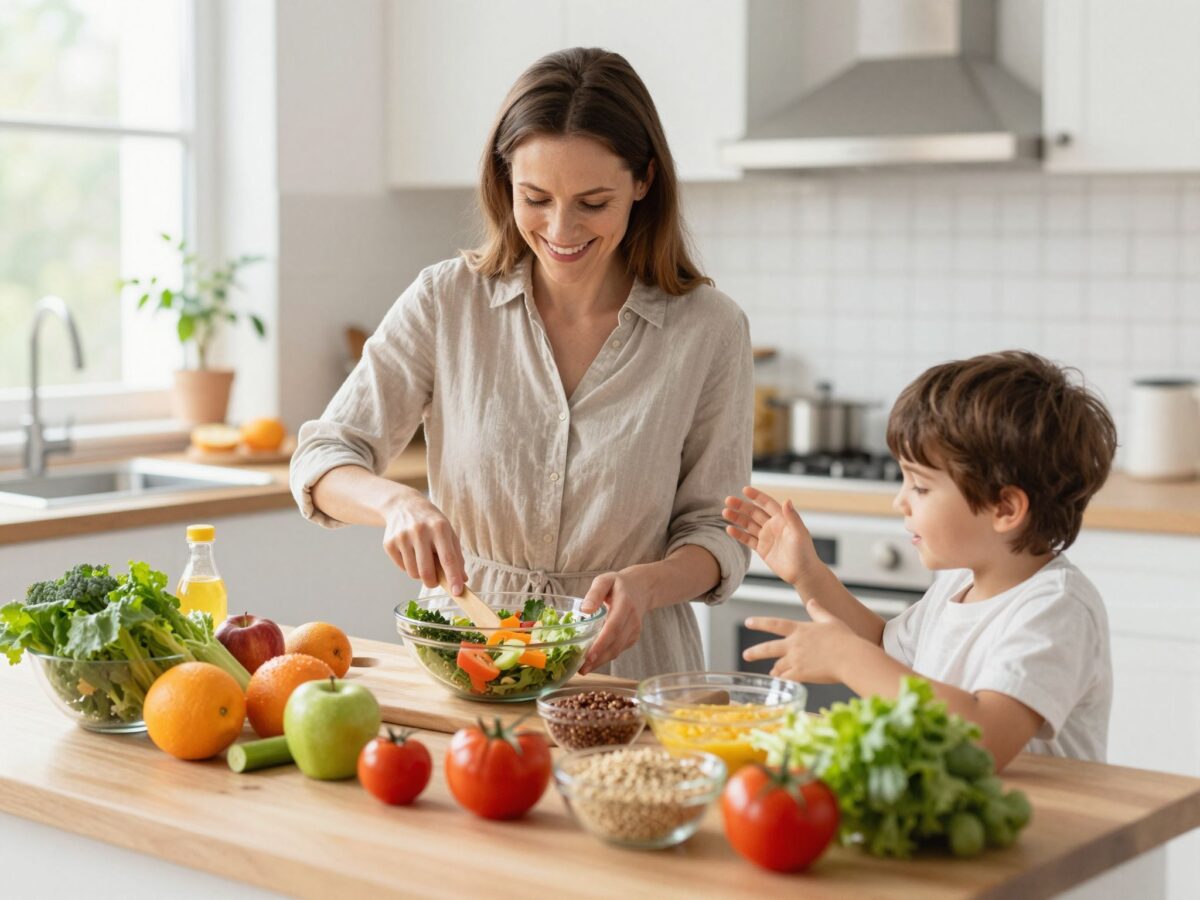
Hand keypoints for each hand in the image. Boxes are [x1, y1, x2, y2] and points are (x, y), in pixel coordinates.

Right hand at [380, 493, 466, 593]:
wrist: (403, 505)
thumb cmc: (431, 522)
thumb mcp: (448, 533)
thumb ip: (456, 557)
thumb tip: (462, 580)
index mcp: (439, 528)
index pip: (448, 558)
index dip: (453, 578)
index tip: (458, 592)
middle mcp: (420, 531)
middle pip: (427, 572)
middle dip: (433, 583)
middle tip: (435, 581)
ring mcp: (402, 537)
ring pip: (413, 573)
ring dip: (420, 573)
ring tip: (422, 558)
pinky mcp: (389, 543)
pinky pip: (402, 568)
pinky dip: (409, 566)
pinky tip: (410, 552)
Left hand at [577, 568, 654, 674]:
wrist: (642, 588)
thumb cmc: (618, 584)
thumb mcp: (605, 580)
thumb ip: (595, 593)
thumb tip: (585, 609)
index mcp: (625, 605)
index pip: (613, 627)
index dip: (601, 644)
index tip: (589, 656)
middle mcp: (632, 620)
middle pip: (615, 644)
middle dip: (598, 659)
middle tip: (581, 669)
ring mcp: (635, 630)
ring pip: (617, 650)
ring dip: (601, 662)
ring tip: (584, 669)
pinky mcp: (633, 637)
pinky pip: (619, 649)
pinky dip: (606, 657)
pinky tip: (594, 661)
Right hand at [723, 487, 817, 586]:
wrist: (802, 573)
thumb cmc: (805, 552)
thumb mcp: (799, 533)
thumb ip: (792, 516)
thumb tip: (786, 500)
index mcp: (782, 519)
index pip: (767, 503)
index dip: (756, 496)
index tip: (744, 489)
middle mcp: (773, 526)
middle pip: (754, 512)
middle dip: (741, 506)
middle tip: (728, 500)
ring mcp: (766, 537)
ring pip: (748, 524)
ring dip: (737, 518)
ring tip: (725, 512)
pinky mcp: (762, 548)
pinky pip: (747, 539)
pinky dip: (738, 534)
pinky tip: (729, 529)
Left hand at [742, 599, 856, 682]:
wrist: (851, 658)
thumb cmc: (845, 639)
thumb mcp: (830, 620)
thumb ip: (818, 611)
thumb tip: (811, 601)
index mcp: (800, 629)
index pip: (775, 624)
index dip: (760, 622)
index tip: (747, 622)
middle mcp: (794, 644)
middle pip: (769, 648)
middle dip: (755, 652)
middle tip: (746, 655)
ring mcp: (796, 659)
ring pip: (778, 665)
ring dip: (775, 669)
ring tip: (772, 672)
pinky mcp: (801, 674)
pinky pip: (787, 678)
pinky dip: (783, 678)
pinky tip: (781, 680)